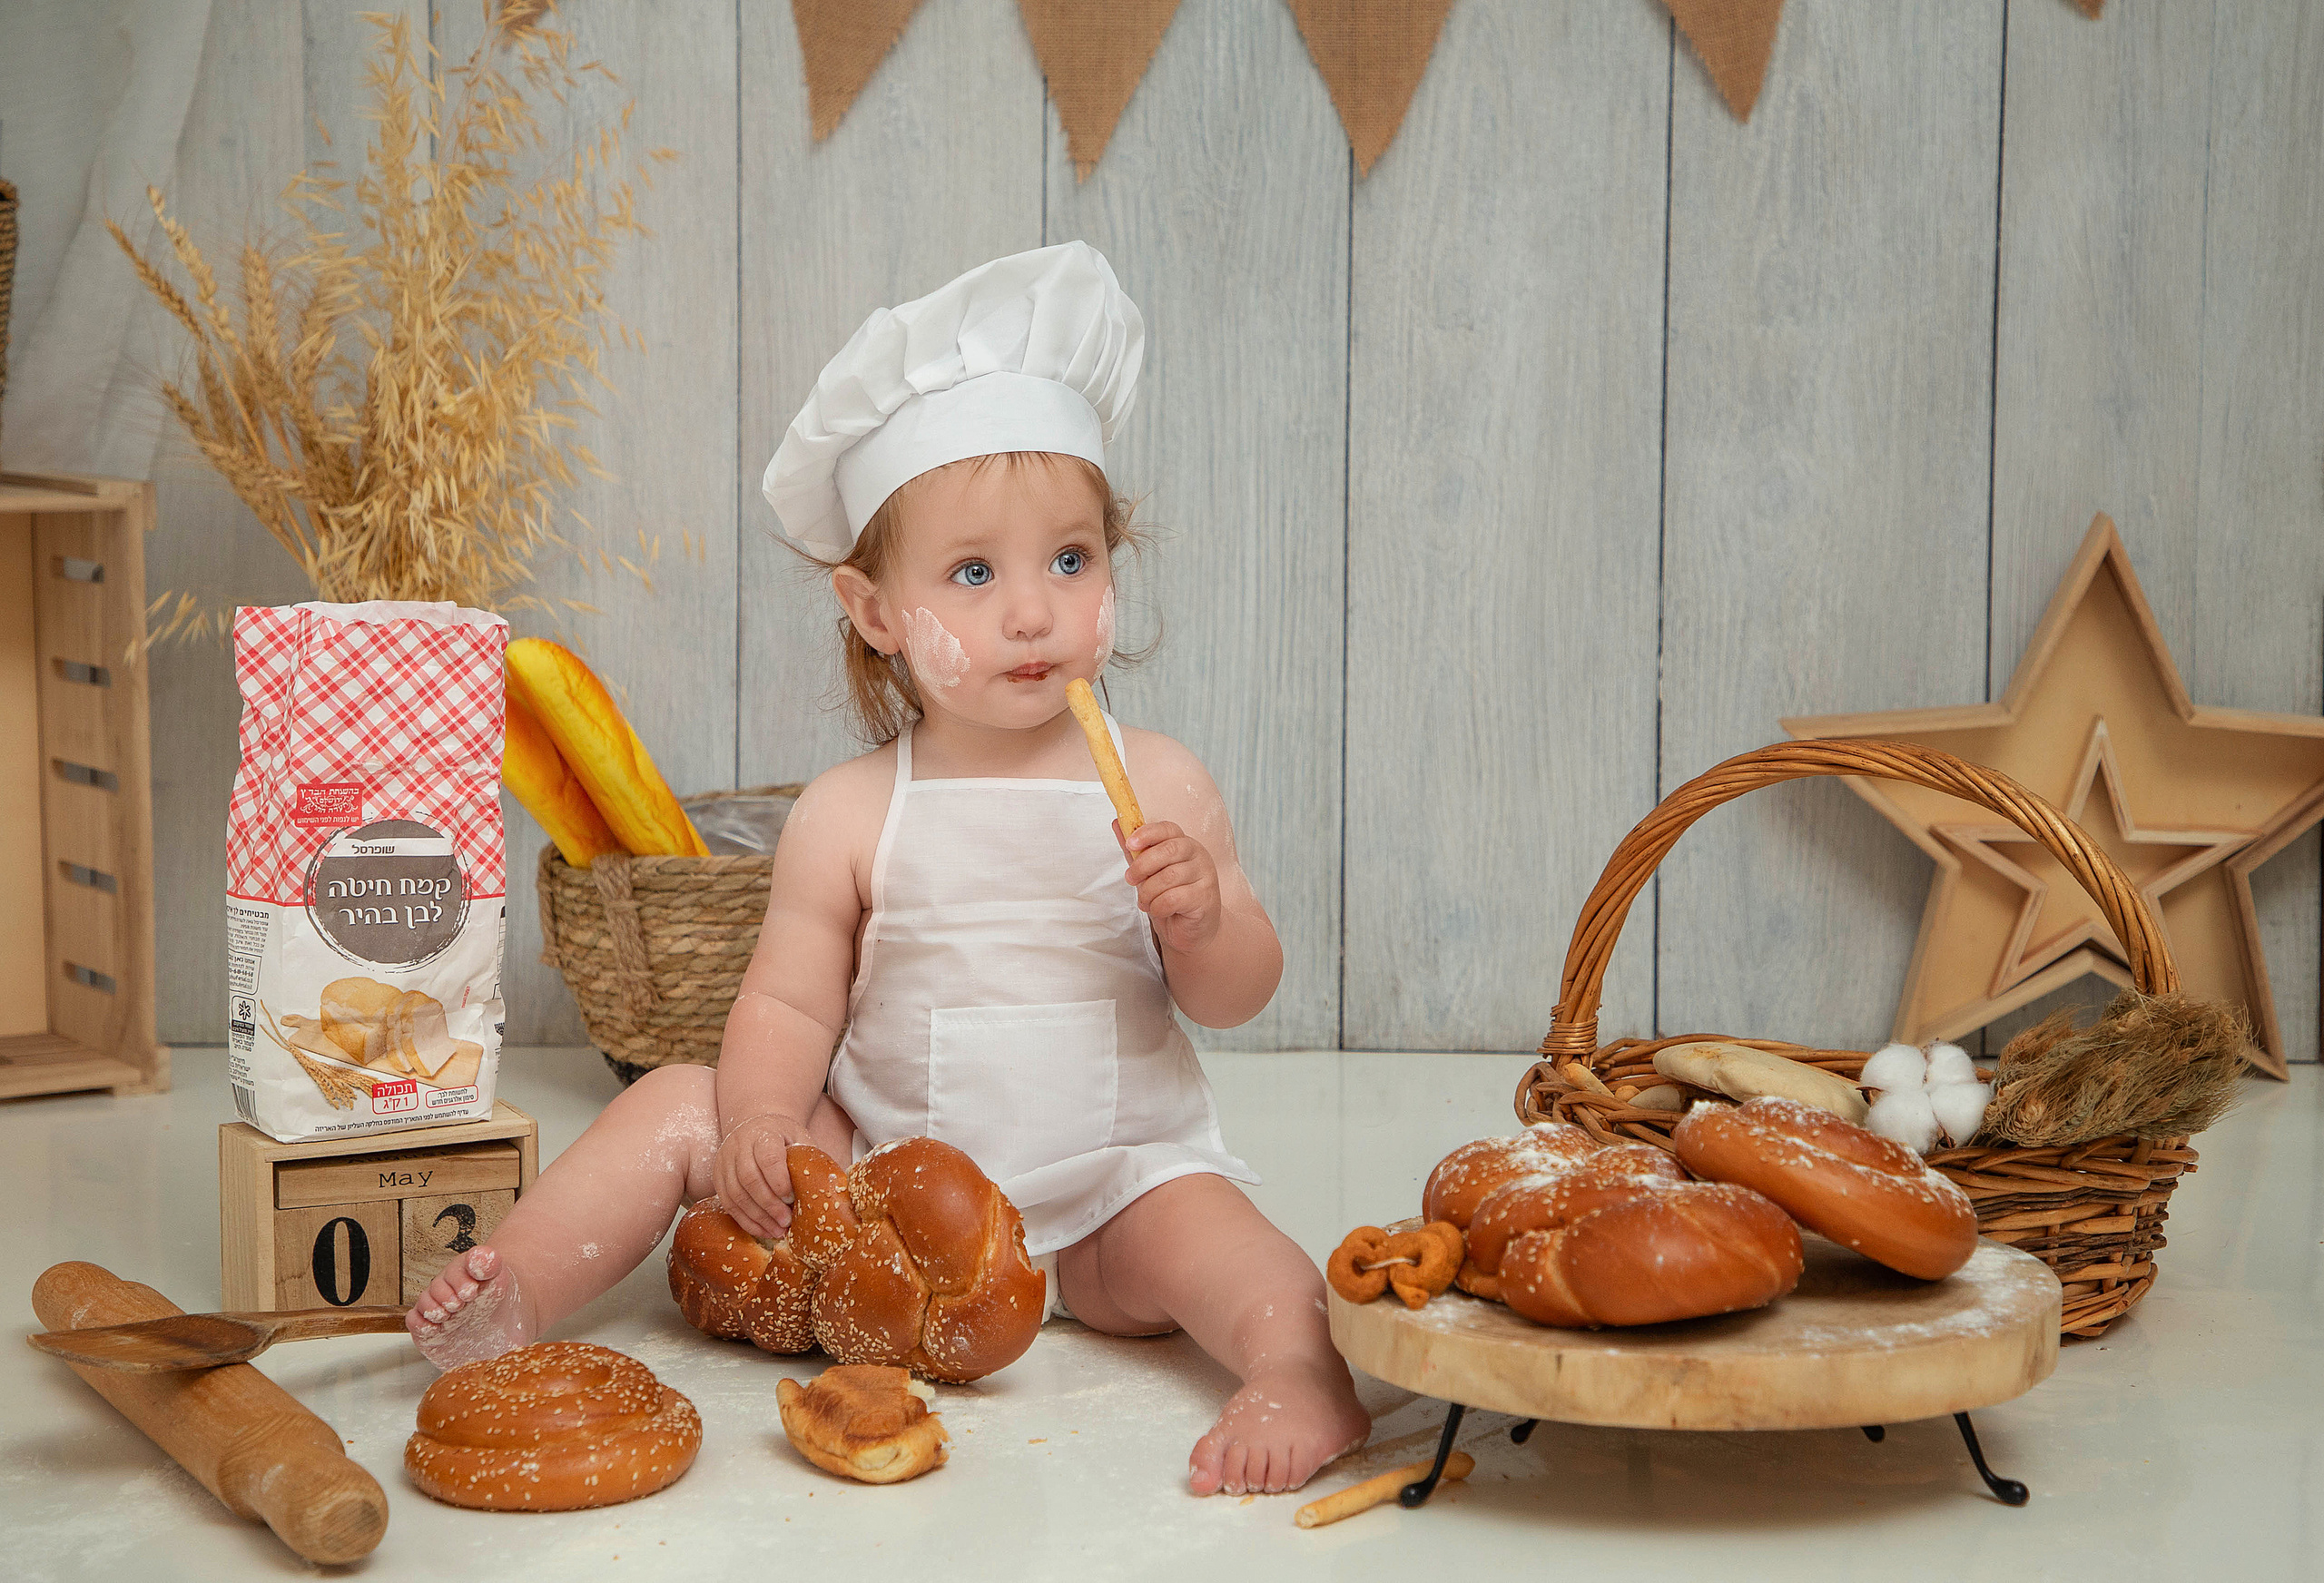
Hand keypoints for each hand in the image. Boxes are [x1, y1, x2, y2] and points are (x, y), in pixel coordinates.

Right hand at [715, 1112, 808, 1238]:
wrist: (755, 1126)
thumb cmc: (783, 1136)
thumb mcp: (799, 1138)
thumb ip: (809, 1158)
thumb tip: (830, 1185)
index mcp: (763, 1133)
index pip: (767, 1157)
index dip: (779, 1180)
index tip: (792, 1197)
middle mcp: (739, 1145)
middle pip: (749, 1178)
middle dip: (769, 1204)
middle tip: (787, 1221)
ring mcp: (725, 1161)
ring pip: (736, 1194)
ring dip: (757, 1217)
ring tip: (777, 1231)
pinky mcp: (717, 1177)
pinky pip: (728, 1204)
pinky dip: (746, 1220)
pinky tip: (763, 1230)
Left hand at [1118, 819, 1222, 955]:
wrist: (1192, 929)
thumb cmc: (1172, 898)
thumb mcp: (1150, 873)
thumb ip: (1137, 851)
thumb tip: (1118, 824)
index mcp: (1185, 845)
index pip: (1168, 829)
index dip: (1148, 833)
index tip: (1130, 843)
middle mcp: (1199, 856)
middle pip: (1168, 851)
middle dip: (1142, 866)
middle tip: (1130, 879)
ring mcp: (1205, 876)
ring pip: (1168, 877)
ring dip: (1148, 892)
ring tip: (1146, 901)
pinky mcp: (1205, 897)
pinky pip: (1174, 898)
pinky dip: (1158, 906)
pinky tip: (1159, 910)